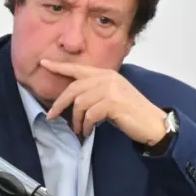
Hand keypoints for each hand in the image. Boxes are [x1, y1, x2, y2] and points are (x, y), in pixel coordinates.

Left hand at [40, 59, 167, 143]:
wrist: (152, 123)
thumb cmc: (129, 111)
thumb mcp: (110, 96)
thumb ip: (93, 92)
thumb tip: (72, 101)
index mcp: (105, 74)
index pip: (77, 69)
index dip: (59, 66)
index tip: (43, 63)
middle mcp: (107, 78)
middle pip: (73, 88)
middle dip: (59, 104)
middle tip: (51, 116)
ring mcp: (110, 89)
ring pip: (80, 104)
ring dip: (76, 120)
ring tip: (80, 129)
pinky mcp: (113, 103)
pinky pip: (90, 115)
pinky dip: (86, 125)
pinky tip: (88, 131)